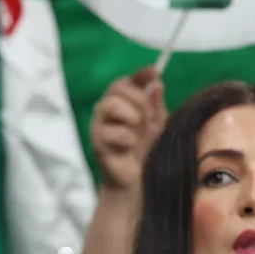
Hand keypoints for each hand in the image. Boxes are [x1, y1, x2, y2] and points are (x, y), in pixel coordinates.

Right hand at [91, 67, 166, 191]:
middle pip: (117, 88)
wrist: (138, 181)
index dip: (140, 75)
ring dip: (131, 116)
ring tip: (137, 130)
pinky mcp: (97, 143)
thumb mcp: (157, 125)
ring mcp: (100, 126)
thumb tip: (156, 84)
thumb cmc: (147, 150)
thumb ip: (156, 105)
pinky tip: (129, 147)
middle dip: (138, 100)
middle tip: (147, 118)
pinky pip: (112, 132)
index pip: (127, 81)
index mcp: (123, 104)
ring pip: (109, 105)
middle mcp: (107, 110)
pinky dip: (127, 139)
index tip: (154, 72)